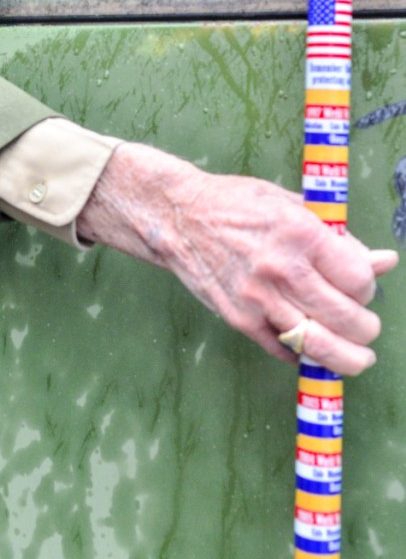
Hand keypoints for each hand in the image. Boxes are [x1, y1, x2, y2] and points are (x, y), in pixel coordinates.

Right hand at [77, 142, 398, 374]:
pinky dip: (303, 352)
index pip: (359, 279)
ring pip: (321, 346)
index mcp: (301, 234)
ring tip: (357, 357)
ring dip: (348, 357)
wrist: (177, 217)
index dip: (367, 287)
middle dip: (366, 329)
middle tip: (365, 327)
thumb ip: (339, 237)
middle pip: (347, 319)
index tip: (362, 286)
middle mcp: (283, 270)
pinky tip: (309, 346)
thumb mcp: (291, 205)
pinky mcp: (241, 320)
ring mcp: (260, 300)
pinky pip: (284, 349)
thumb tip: (383, 262)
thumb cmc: (236, 203)